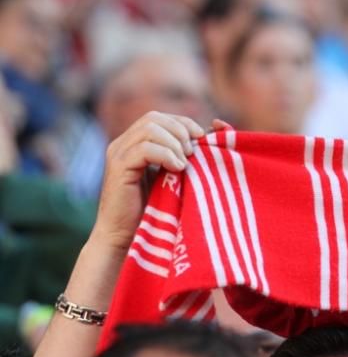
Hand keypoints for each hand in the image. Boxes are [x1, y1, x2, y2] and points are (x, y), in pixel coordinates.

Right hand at [90, 112, 208, 252]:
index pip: (161, 118)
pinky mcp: (118, 168)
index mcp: (135, 143)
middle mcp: (123, 144)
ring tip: (185, 164)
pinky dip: (166, 154)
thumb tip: (221, 126)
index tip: (204, 139)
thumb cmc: (156, 211)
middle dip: (181, 131)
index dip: (184, 123)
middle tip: (193, 153)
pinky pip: (144, 148)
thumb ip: (191, 154)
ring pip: (150, 128)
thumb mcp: (177, 176)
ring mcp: (118, 154)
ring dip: (174, 143)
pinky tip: (178, 169)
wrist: (128, 239)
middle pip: (154, 117)